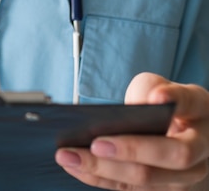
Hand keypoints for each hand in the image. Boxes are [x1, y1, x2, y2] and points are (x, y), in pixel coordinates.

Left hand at [55, 72, 208, 189]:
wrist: (173, 126)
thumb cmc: (161, 100)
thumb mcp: (156, 85)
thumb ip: (146, 91)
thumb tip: (123, 114)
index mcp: (200, 110)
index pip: (190, 103)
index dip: (174, 99)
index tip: (156, 97)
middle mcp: (201, 149)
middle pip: (175, 155)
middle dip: (133, 150)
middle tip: (96, 143)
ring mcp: (185, 176)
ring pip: (149, 179)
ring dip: (105, 170)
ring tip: (70, 156)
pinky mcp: (160, 189)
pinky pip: (130, 188)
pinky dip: (99, 177)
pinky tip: (74, 165)